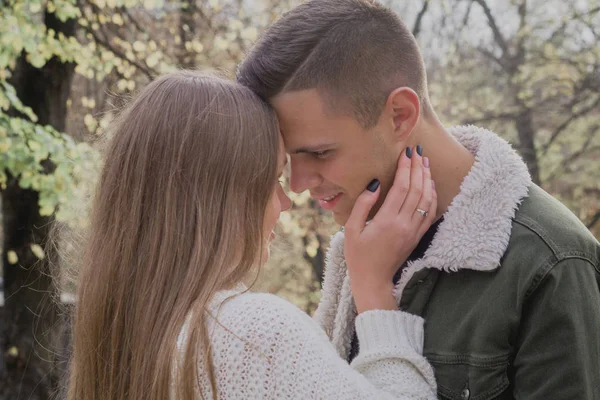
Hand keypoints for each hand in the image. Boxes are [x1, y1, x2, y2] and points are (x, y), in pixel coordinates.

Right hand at [344, 146, 436, 312]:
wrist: (373, 281)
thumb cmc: (358, 255)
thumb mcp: (351, 229)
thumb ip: (363, 205)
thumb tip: (375, 184)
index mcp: (386, 221)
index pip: (401, 188)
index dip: (405, 168)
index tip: (406, 153)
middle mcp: (404, 224)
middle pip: (417, 190)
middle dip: (418, 168)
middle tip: (417, 151)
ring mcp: (413, 231)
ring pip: (427, 199)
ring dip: (427, 179)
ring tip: (425, 163)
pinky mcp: (417, 237)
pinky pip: (430, 213)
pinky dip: (432, 196)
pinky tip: (430, 185)